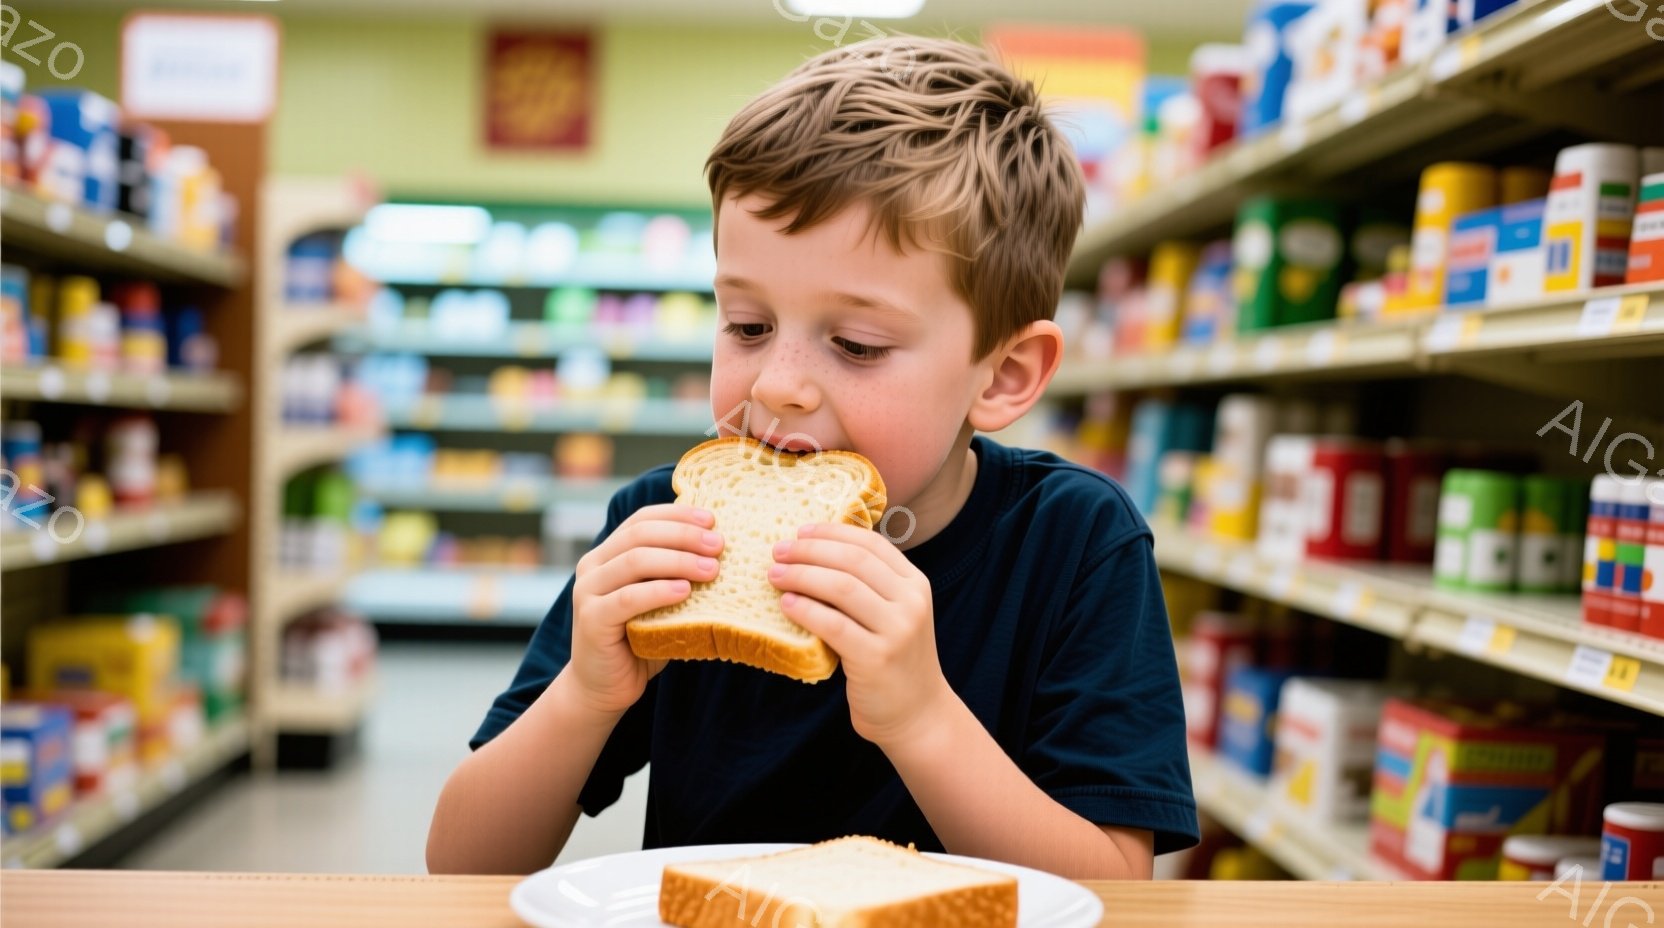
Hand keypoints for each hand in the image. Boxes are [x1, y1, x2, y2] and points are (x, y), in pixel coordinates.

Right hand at [568, 504, 722, 715]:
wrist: (604, 688)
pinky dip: (659, 591)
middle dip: (684, 536)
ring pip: (635, 561)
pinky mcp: (591, 619)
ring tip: (711, 569)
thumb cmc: (639, 641)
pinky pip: (628, 598)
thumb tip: (719, 549)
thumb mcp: (658, 600)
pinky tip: (685, 591)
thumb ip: (673, 575)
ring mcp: (587, 591)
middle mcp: (592, 566)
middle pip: (641, 535)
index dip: (678, 515)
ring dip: (678, 560)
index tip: (712, 519)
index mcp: (607, 553)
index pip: (642, 519)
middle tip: (719, 546)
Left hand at [767, 522, 955, 747]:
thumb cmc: (893, 660)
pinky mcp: (876, 658)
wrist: (916, 714)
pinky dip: (805, 609)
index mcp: (914, 583)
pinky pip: (832, 624)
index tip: (801, 531)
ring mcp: (897, 630)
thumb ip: (868, 585)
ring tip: (774, 575)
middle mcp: (911, 602)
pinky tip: (786, 604)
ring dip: (801, 576)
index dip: (831, 532)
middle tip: (778, 551)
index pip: (870, 543)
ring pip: (841, 587)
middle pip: (853, 560)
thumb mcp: (893, 614)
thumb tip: (814, 550)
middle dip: (810, 551)